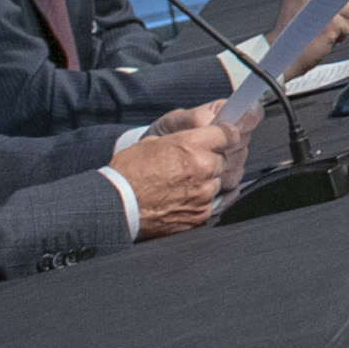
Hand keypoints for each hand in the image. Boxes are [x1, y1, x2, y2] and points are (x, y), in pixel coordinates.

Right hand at [110, 102, 240, 232]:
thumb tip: (202, 136)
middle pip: (224, 159)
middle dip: (214, 159)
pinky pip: (213, 202)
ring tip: (185, 182)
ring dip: (208, 180)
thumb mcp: (154, 141)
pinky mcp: (201, 214)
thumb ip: (184, 138)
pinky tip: (185, 197)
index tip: (226, 136)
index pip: (229, 134)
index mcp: (192, 145)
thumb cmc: (130, 171)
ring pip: (220, 181)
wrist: (119, 205)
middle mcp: (203, 168)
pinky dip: (202, 199)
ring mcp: (204, 193)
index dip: (228, 134)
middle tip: (194, 163)